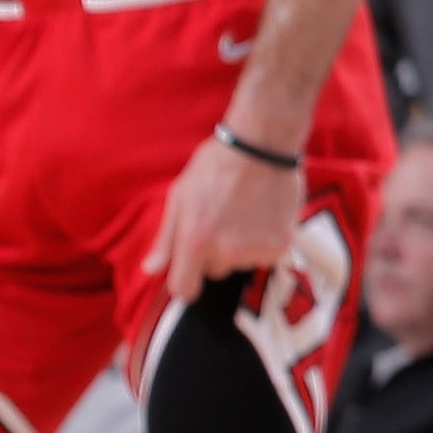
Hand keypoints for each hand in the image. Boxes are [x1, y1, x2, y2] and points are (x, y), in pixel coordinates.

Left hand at [144, 127, 303, 302]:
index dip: (185, 279)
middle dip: (215, 253)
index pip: (184, 289)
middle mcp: (226, 252)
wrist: (262, 143)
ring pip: (242, 262)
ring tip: (245, 212)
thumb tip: (151, 270)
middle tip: (222, 219)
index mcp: (195, 242)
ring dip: (241, 246)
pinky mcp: (281, 245)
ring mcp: (256, 250)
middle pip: (215, 271)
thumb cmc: (216, 165)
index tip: (190, 268)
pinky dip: (265, 240)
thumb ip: (166, 238)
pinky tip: (263, 214)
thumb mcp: (180, 196)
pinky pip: (267, 255)